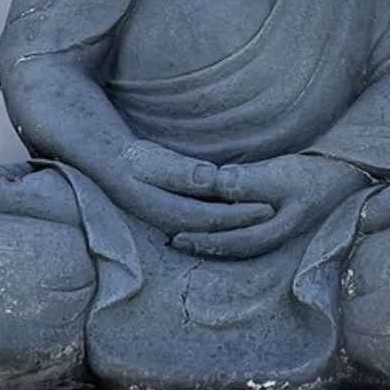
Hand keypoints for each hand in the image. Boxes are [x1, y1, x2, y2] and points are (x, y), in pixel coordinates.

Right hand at [102, 140, 272, 238]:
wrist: (111, 165)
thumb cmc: (134, 159)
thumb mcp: (155, 161)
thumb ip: (183, 172)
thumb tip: (212, 179)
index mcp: (170, 212)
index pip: (215, 219)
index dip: (243, 215)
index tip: (268, 207)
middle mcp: (174, 225)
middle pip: (218, 230)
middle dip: (248, 224)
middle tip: (278, 214)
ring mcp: (175, 224)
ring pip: (214, 230)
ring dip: (240, 225)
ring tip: (269, 214)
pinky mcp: (177, 216)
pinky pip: (208, 222)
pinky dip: (227, 219)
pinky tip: (245, 210)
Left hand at [172, 154, 369, 260]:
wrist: (356, 175)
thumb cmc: (319, 173)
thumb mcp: (283, 174)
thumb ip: (248, 181)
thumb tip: (215, 184)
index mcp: (276, 231)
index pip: (232, 241)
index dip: (203, 240)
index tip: (176, 236)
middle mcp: (277, 238)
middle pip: (233, 248)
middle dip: (203, 245)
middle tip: (172, 240)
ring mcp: (282, 232)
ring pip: (242, 243)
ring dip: (214, 240)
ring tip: (186, 235)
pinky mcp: (284, 221)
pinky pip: (252, 233)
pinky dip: (231, 231)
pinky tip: (219, 224)